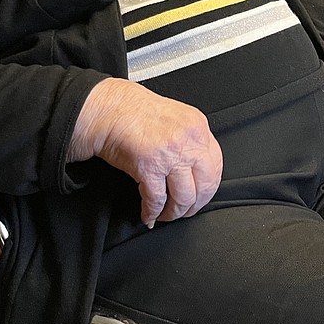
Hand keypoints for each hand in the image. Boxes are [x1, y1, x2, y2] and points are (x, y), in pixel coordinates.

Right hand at [70, 78, 222, 227]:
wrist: (107, 109)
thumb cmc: (133, 111)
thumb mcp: (174, 118)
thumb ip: (188, 139)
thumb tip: (194, 167)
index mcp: (197, 126)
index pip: (216, 164)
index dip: (208, 187)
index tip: (200, 195)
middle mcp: (188, 140)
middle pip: (205, 185)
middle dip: (194, 205)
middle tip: (184, 211)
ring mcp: (170, 154)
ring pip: (184, 197)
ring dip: (173, 213)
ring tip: (164, 215)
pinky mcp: (149, 167)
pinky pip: (156, 200)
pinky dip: (151, 213)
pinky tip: (148, 215)